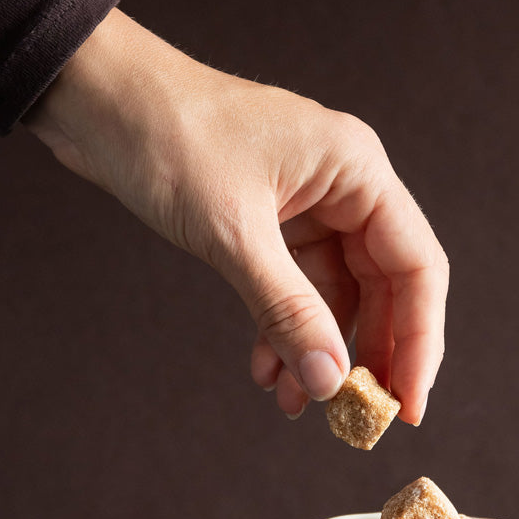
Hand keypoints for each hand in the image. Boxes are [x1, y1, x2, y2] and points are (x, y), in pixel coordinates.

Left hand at [24, 9, 447, 422]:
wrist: (98, 101)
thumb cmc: (168, 138)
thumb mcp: (234, 233)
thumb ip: (287, 309)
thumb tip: (329, 380)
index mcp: (356, 170)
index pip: (416, 267)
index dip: (420, 341)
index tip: (407, 406)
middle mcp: (343, 187)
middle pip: (383, 288)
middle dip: (366, 355)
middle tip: (354, 417)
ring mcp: (308, 206)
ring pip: (334, 296)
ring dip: (315, 351)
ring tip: (293, 400)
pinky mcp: (271, 223)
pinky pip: (294, 290)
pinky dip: (281, 331)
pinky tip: (263, 368)